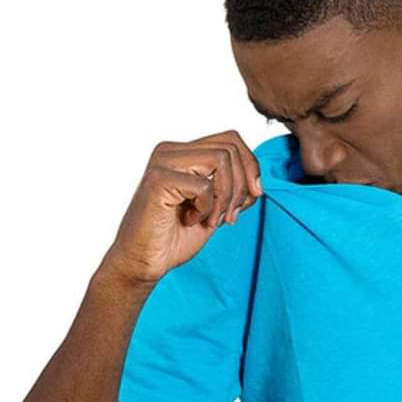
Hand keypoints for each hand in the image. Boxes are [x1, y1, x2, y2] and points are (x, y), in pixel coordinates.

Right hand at [100, 130, 262, 286]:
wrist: (144, 262)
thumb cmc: (175, 236)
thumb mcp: (217, 208)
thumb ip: (235, 188)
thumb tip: (256, 180)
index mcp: (183, 152)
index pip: (231, 139)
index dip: (251, 166)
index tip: (254, 196)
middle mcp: (171, 150)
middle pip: (230, 147)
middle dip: (241, 185)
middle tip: (231, 216)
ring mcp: (162, 162)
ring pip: (222, 159)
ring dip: (226, 196)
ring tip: (212, 219)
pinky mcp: (158, 180)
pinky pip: (204, 185)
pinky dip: (207, 208)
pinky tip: (190, 220)